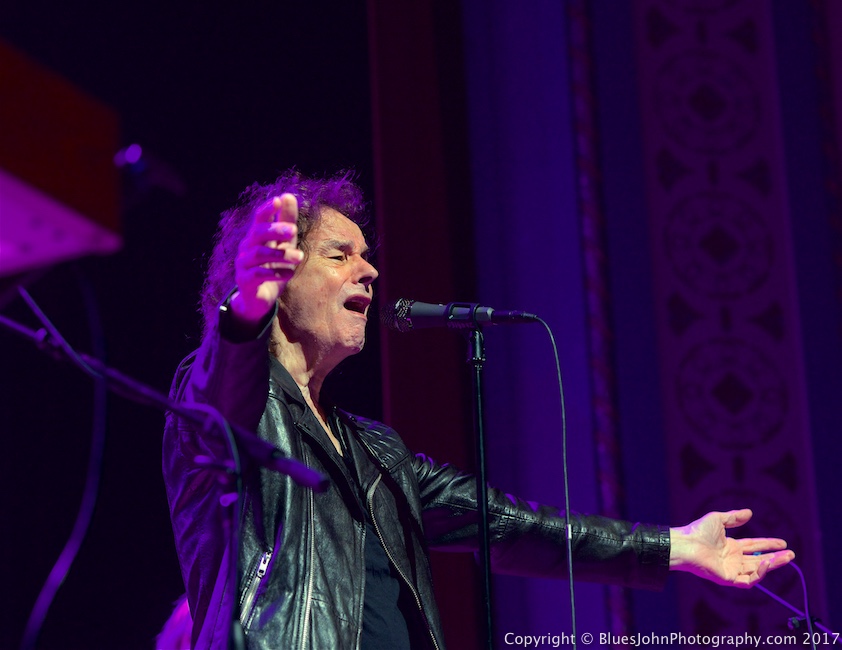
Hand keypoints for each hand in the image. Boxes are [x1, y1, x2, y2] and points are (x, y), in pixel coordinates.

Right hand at [231, 193, 303, 323]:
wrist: (259, 298)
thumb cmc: (272, 267)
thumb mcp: (283, 244)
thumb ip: (286, 222)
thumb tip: (288, 196)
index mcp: (256, 236)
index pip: (259, 219)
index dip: (267, 209)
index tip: (278, 200)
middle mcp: (247, 247)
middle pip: (257, 233)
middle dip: (275, 230)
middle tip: (293, 230)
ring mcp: (244, 264)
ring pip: (259, 254)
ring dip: (281, 254)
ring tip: (299, 257)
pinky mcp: (245, 281)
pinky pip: (258, 275)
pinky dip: (275, 273)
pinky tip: (289, 274)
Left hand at [669, 509, 793, 587]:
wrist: (686, 544)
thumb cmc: (698, 531)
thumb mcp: (718, 519)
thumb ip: (733, 518)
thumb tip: (749, 513)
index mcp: (731, 547)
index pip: (754, 547)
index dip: (769, 545)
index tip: (783, 543)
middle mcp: (733, 559)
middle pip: (759, 560)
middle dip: (776, 558)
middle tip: (791, 554)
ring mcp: (731, 570)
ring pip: (757, 571)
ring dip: (771, 565)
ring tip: (784, 558)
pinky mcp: (728, 579)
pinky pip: (748, 580)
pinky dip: (758, 574)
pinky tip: (766, 564)